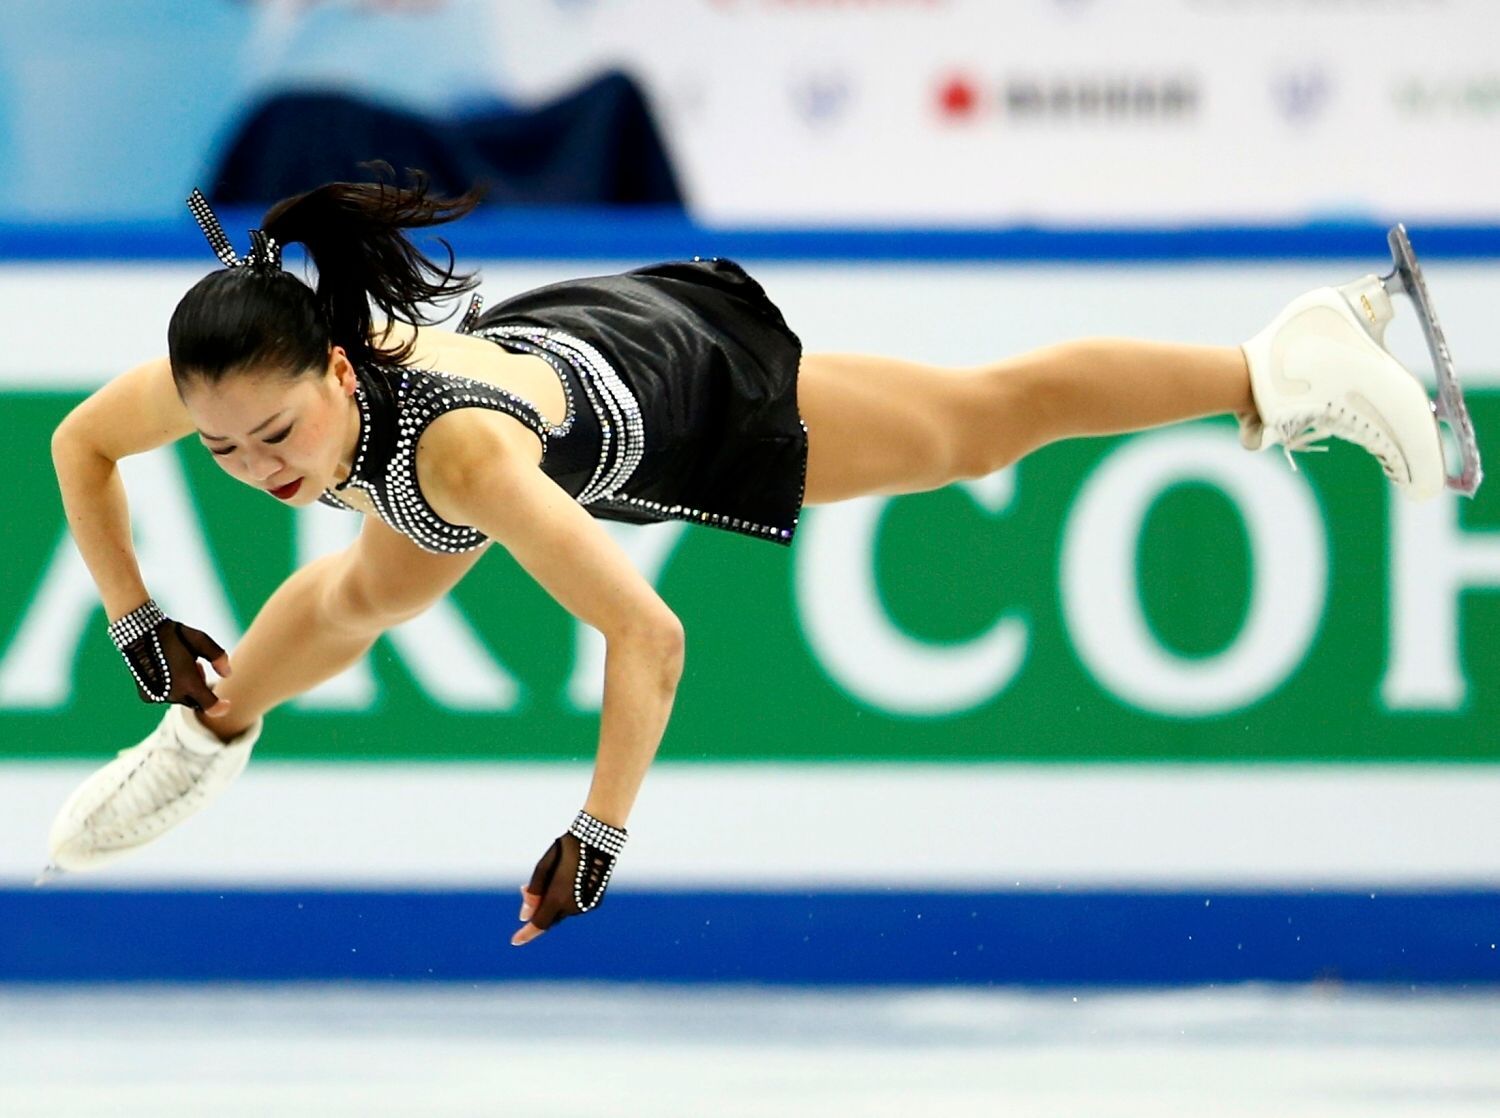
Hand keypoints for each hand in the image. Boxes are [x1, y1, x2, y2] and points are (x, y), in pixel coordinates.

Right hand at [112, 602, 231, 714]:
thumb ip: (218, 656)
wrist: (139, 633)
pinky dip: (170, 689)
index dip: (220, 707)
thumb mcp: (200, 639)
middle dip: (201, 689)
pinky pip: (165, 697)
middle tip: (198, 667)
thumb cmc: (174, 635)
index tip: (227, 704)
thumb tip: (227, 674)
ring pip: (180, 699)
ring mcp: (157, 696)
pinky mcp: (146, 696)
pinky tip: (167, 671)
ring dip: (185, 688)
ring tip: (181, 666)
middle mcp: (172, 694)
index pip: (209, 706)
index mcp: (188, 682)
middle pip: (195, 702)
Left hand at [511, 832, 618, 945]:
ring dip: (552, 903)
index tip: (514, 941)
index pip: (539, 923)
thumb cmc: (567, 849)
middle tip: (526, 889)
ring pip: (562, 913)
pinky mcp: (595, 902)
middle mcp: (573, 907)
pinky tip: (568, 879)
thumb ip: (534, 893)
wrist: (598, 840)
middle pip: (550, 918)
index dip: (526, 933)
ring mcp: (586, 906)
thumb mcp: (544, 866)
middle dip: (537, 910)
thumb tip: (524, 916)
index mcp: (558, 898)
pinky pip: (575, 907)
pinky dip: (566, 900)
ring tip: (550, 878)